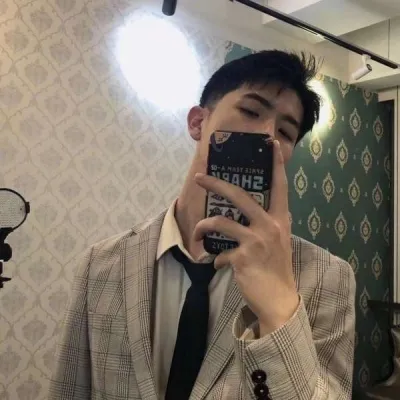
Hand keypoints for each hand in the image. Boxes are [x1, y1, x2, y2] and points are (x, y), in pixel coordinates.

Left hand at [193, 140, 298, 334]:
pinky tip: (218, 266)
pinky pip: (220, 253)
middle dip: (216, 184)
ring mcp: (256, 241)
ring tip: (197, 232)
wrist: (280, 301)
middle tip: (199, 177)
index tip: (272, 144)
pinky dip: (216, 259)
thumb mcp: (278, 243)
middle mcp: (269, 226)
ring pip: (220, 222)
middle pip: (239, 196)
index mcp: (280, 220)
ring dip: (203, 226)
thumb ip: (265, 227)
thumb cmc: (276, 270)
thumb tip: (242, 221)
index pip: (280, 187)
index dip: (276, 165)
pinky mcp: (242, 257)